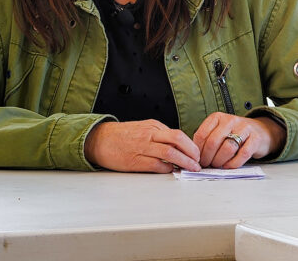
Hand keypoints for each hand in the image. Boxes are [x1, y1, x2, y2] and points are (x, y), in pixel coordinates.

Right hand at [84, 120, 201, 172]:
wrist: (99, 140)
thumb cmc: (123, 136)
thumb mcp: (144, 129)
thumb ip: (161, 136)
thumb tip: (179, 147)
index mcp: (153, 126)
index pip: (178, 134)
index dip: (191, 145)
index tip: (197, 153)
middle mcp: (149, 135)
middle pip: (177, 140)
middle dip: (191, 152)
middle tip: (198, 161)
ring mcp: (142, 148)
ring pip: (169, 153)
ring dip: (184, 162)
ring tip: (191, 168)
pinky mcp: (134, 161)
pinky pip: (156, 165)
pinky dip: (167, 169)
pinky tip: (172, 171)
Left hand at [192, 113, 286, 168]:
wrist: (260, 131)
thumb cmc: (235, 134)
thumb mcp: (219, 131)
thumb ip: (206, 139)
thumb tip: (192, 156)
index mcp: (218, 117)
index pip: (202, 134)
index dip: (197, 150)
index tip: (197, 159)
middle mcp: (231, 120)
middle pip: (213, 142)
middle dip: (207, 158)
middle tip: (207, 165)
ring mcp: (245, 128)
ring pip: (227, 148)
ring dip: (220, 161)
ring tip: (218, 165)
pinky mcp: (256, 139)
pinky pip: (242, 154)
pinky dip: (233, 163)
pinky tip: (229, 165)